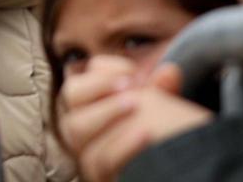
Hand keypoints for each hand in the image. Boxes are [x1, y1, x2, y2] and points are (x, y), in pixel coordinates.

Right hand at [61, 58, 210, 181]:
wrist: (171, 172)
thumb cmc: (160, 138)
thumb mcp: (158, 110)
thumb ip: (161, 90)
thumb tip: (170, 71)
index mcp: (89, 108)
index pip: (80, 79)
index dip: (103, 72)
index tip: (134, 74)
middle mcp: (81, 129)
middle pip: (71, 97)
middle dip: (100, 86)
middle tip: (131, 87)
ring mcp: (85, 153)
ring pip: (76, 128)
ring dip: (106, 111)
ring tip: (136, 104)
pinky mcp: (97, 176)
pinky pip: (98, 160)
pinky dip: (122, 144)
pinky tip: (146, 133)